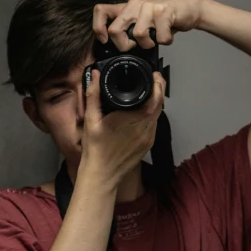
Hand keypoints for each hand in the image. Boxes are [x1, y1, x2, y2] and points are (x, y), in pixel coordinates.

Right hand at [80, 68, 166, 187]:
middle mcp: (145, 130)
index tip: (154, 75)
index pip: (155, 99)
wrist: (101, 175)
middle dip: (158, 90)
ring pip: (158, 115)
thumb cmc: (95, 149)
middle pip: (160, 105)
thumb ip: (93, 95)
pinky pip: (154, 125)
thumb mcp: (90, 120)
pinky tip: (143, 111)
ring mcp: (148, 138)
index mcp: (132, 121)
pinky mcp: (148, 145)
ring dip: (156, 103)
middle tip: (153, 78)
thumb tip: (95, 75)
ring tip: (148, 92)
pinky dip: (151, 115)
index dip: (158, 85)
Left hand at [92, 0, 204, 51]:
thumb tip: (116, 49)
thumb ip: (128, 30)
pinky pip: (159, 38)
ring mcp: (148, 7)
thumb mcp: (142, 22)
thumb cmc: (164, 19)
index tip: (104, 40)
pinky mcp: (163, 11)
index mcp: (126, 8)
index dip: (98, 28)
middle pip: (114, 30)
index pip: (100, 11)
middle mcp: (134, 5)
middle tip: (135, 46)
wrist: (189, 9)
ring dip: (148, 44)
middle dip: (124, 46)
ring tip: (155, 39)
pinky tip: (168, 34)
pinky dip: (165, 41)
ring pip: (138, 34)